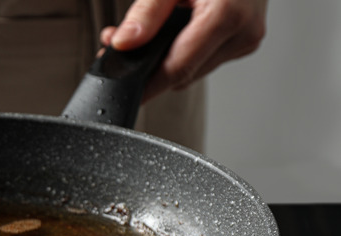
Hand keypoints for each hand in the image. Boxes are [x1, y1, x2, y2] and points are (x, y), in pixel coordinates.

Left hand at [101, 0, 266, 101]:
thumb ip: (147, 13)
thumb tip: (123, 43)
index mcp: (227, 15)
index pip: (178, 68)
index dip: (147, 84)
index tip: (125, 91)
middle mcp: (243, 33)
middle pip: (184, 73)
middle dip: (149, 65)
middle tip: (118, 46)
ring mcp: (246, 39)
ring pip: (194, 70)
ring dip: (165, 59)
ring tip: (143, 35)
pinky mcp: (245, 41)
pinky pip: (205, 59)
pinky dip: (183, 52)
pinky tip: (170, 34)